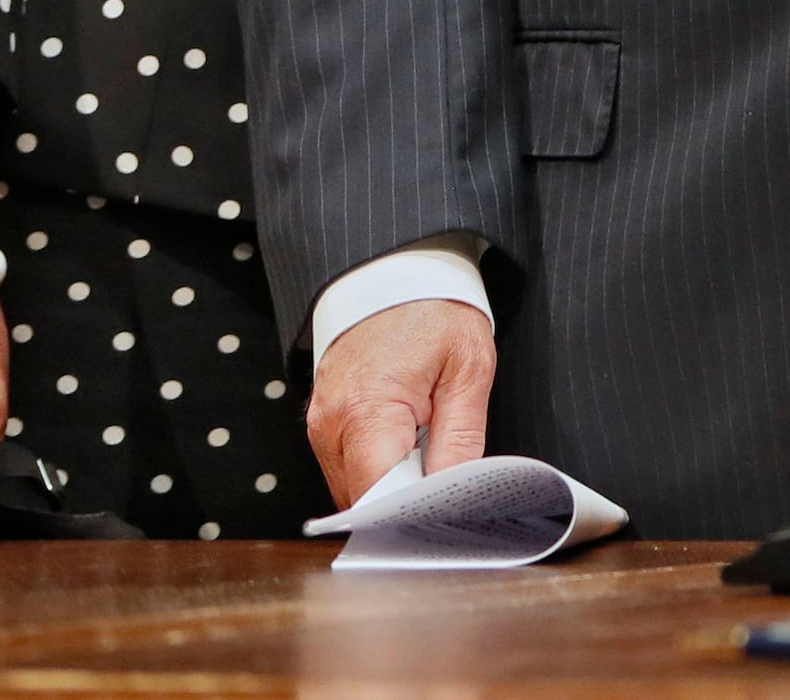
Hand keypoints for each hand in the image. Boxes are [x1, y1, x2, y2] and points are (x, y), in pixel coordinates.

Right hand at [307, 299, 495, 508]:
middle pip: (364, 498)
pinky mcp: (323, 421)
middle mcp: (331, 424)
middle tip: (448, 498)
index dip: (412, 515)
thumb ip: (461, 437)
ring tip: (431, 464)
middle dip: (405, 505)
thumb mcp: (468, 368)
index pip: (379, 496)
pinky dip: (379, 468)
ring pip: (354, 487)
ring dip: (391, 487)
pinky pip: (348, 465)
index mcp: (366, 410)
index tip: (446, 518)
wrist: (394, 271)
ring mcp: (321, 424)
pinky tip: (410, 452)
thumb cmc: (434, 310)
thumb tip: (452, 493)